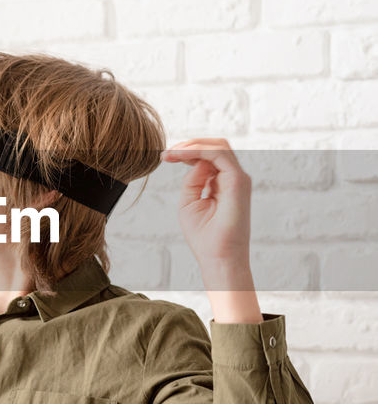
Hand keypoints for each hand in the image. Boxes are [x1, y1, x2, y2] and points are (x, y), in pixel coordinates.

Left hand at [160, 138, 252, 271]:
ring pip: (219, 146)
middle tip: (167, 153)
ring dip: (192, 145)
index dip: (186, 153)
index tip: (165, 157)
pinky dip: (199, 150)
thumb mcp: (189, 203)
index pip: (208, 157)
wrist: (218, 258)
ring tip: (172, 153)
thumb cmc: (205, 237)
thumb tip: (195, 161)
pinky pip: (219, 154)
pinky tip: (181, 155)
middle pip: (215, 147)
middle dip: (189, 145)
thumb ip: (192, 180)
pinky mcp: (238, 181)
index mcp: (222, 184)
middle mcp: (233, 179)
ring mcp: (238, 179)